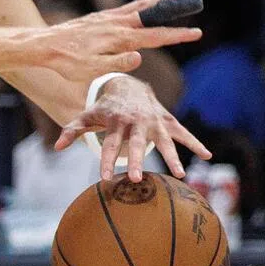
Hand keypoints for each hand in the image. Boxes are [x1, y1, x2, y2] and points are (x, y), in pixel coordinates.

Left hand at [38, 0, 201, 87]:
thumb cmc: (66, 62)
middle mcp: (116, 23)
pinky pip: (125, 8)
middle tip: (196, 3)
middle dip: (175, 11)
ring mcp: (107, 18)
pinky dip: (139, 3)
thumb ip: (116, 63)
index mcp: (119, 38)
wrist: (43, 45)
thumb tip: (140, 57)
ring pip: (139, 7)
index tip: (196, 33)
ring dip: (159, 0)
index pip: (154, 36)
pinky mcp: (98, 17)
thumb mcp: (90, 69)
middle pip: (152, 15)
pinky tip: (143, 4)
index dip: (176, 35)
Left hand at [55, 73, 211, 181]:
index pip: (110, 144)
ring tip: (179, 175)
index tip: (106, 178)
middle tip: (138, 179)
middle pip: (136, 144)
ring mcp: (154, 121)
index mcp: (116, 122)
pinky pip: (184, 133)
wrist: (130, 86)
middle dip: (137, 160)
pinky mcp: (168, 121)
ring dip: (173, 157)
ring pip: (165, 141)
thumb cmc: (105, 108)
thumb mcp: (87, 116)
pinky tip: (208, 156)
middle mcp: (137, 122)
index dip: (108, 161)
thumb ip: (73, 130)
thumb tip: (56, 146)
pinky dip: (196, 144)